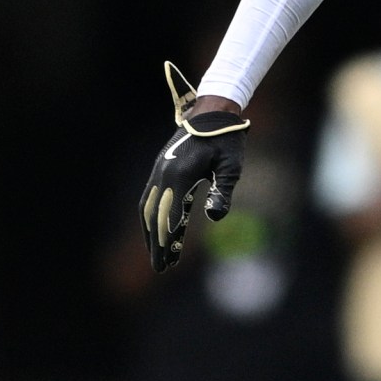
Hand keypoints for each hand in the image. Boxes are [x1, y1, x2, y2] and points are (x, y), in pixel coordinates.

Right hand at [139, 86, 248, 272]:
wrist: (212, 113)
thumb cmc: (226, 140)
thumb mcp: (231, 166)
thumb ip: (223, 190)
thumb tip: (213, 217)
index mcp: (181, 173)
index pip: (171, 214)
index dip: (168, 239)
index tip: (168, 261)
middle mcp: (164, 173)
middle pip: (156, 216)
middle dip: (157, 244)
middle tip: (161, 268)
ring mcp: (159, 171)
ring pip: (149, 209)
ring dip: (151, 234)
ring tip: (158, 256)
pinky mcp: (161, 170)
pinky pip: (151, 199)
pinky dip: (151, 218)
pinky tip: (158, 233)